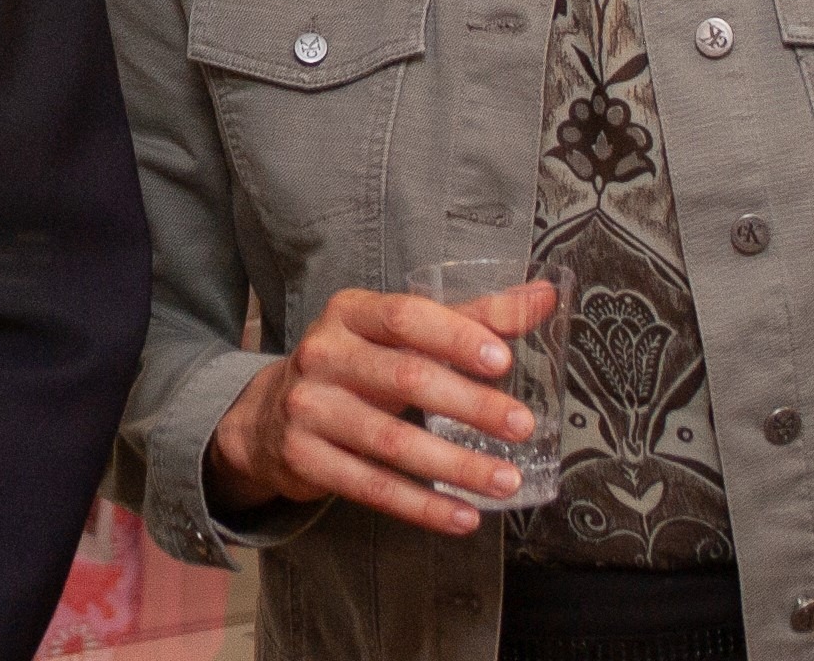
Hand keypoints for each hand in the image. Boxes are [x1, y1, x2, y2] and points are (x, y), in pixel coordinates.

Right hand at [205, 283, 554, 535]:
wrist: (270, 416)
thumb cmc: (355, 366)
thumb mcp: (399, 334)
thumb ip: (471, 318)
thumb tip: (544, 297)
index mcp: (350, 313)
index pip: (405, 315)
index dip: (454, 336)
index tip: (503, 360)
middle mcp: (324, 354)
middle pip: (403, 376)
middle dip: (468, 404)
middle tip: (522, 426)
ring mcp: (310, 406)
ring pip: (390, 440)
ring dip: (455, 465)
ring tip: (505, 480)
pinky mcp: (305, 456)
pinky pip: (370, 487)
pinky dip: (421, 507)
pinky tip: (463, 516)